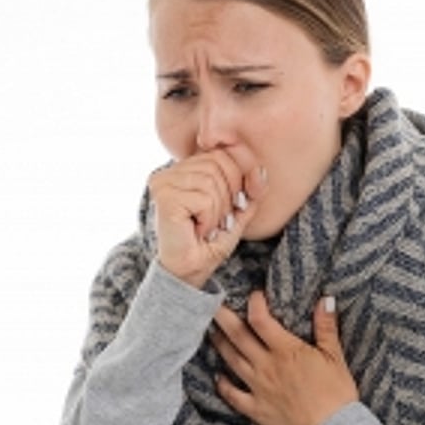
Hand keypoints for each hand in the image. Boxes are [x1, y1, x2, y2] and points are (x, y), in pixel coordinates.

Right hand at [148, 151, 266, 287]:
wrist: (189, 273)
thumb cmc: (208, 243)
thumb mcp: (236, 211)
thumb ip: (248, 189)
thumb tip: (260, 171)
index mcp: (183, 170)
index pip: (221, 152)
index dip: (242, 170)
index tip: (245, 198)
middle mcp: (169, 172)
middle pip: (218, 162)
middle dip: (229, 194)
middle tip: (218, 219)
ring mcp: (163, 183)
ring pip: (212, 181)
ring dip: (218, 210)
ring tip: (206, 226)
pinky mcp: (164, 198)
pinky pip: (204, 198)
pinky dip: (209, 219)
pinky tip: (197, 230)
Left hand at [210, 291, 358, 424]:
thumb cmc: (337, 396)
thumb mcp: (335, 357)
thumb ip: (326, 327)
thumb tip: (326, 299)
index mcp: (286, 351)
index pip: (260, 319)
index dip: (254, 303)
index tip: (254, 295)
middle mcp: (266, 366)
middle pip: (238, 336)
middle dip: (223, 317)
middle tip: (212, 303)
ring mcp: (258, 388)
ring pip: (231, 360)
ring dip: (219, 344)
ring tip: (211, 331)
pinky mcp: (256, 409)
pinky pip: (232, 395)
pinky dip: (222, 385)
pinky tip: (217, 376)